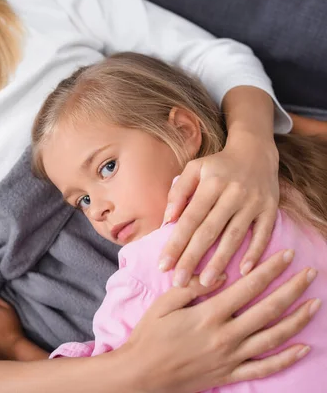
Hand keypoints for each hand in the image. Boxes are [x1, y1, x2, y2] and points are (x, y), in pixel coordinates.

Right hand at [120, 249, 318, 392]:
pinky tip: (303, 348)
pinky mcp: (229, 375)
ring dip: (297, 320)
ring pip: (273, 338)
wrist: (142, 374)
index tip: (286, 255)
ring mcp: (230, 358)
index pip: (248, 287)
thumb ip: (191, 289)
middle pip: (268, 310)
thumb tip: (219, 275)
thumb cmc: (149, 336)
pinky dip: (286, 360)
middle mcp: (225, 336)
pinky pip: (264, 369)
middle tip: (310, 273)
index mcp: (208, 315)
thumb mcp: (163, 305)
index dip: (270, 270)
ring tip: (315, 304)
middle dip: (292, 289)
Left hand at [160, 131, 279, 286]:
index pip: (189, 219)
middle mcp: (232, 194)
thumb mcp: (194, 169)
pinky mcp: (270, 209)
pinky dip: (254, 253)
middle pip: (209, 231)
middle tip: (179, 282)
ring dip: (220, 262)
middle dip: (192, 258)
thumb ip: (178, 192)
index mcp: (210, 184)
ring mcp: (253, 203)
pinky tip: (244, 272)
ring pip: (234, 237)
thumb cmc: (218, 165)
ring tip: (205, 283)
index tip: (163, 265)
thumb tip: (167, 220)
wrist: (256, 151)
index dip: (176, 243)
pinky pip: (262, 235)